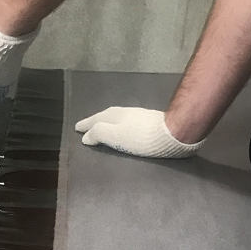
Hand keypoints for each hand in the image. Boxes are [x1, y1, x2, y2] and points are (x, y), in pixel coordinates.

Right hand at [75, 107, 204, 158]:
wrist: (173, 132)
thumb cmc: (141, 137)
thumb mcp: (115, 136)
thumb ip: (99, 134)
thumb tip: (86, 136)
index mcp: (116, 116)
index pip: (97, 119)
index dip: (87, 124)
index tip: (77, 128)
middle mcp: (126, 113)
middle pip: (107, 115)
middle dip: (96, 121)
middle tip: (87, 126)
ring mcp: (139, 116)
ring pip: (118, 116)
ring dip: (108, 121)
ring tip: (102, 126)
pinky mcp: (150, 122)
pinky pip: (127, 120)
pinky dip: (119, 124)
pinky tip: (124, 128)